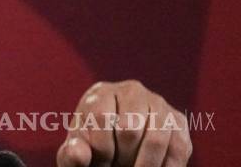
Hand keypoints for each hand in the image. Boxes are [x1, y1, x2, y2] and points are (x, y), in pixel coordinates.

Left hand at [57, 80, 190, 166]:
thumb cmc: (93, 146)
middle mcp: (132, 90)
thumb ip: (71, 153)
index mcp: (101, 92)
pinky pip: (179, 148)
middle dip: (123, 158)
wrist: (118, 144)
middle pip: (130, 130)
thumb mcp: (78, 150)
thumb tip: (78, 154)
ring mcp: (158, 103)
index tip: (101, 162)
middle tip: (119, 166)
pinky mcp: (178, 120)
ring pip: (157, 139)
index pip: (102, 118)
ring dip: (144, 164)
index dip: (101, 148)